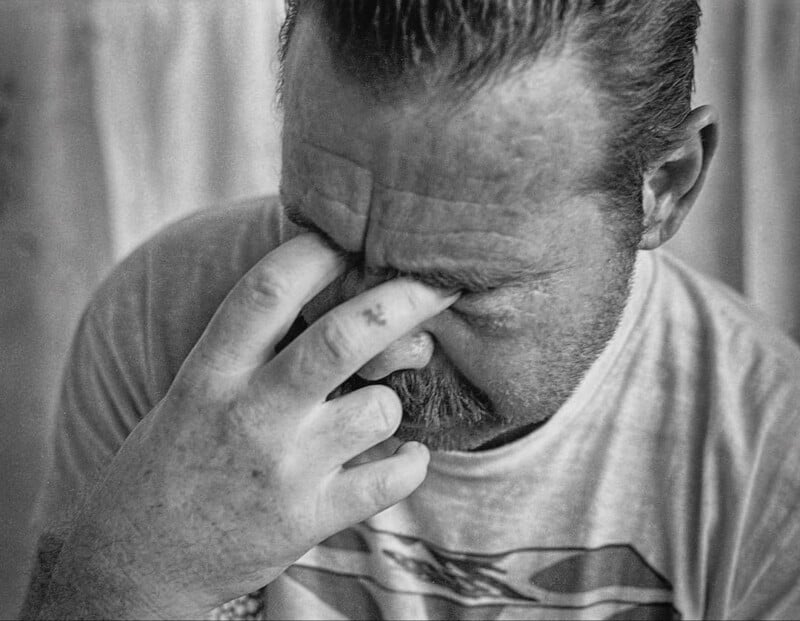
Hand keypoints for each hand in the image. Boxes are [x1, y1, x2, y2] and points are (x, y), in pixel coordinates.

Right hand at [43, 234, 457, 618]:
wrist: (139, 561)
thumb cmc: (174, 462)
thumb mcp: (193, 391)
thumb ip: (253, 351)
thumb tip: (334, 300)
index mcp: (212, 373)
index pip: (267, 291)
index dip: (318, 251)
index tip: (356, 233)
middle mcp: (250, 414)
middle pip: (343, 339)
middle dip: (403, 301)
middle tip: (444, 282)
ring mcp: (282, 470)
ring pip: (379, 408)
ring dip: (393, 400)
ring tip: (378, 408)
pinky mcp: (307, 519)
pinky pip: (391, 480)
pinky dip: (412, 464)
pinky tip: (407, 457)